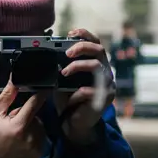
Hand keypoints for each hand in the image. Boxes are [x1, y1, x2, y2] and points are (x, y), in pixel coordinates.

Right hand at [0, 80, 47, 157]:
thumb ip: (6, 97)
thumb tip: (15, 79)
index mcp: (19, 125)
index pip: (36, 102)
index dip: (41, 93)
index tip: (45, 86)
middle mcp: (32, 136)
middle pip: (36, 116)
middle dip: (27, 115)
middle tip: (12, 122)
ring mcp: (36, 147)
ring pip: (39, 127)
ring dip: (31, 126)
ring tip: (16, 133)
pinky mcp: (38, 155)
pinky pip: (40, 138)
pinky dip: (33, 137)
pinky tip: (20, 142)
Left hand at [54, 28, 114, 144]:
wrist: (76, 123)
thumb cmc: (70, 99)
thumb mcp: (64, 80)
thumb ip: (63, 66)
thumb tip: (50, 52)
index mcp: (97, 63)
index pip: (96, 43)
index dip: (85, 35)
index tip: (71, 33)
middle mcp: (105, 71)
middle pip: (99, 49)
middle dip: (82, 47)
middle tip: (67, 53)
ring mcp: (107, 84)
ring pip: (97, 66)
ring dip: (78, 66)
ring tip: (64, 73)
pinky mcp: (105, 98)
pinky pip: (90, 90)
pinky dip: (76, 93)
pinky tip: (70, 98)